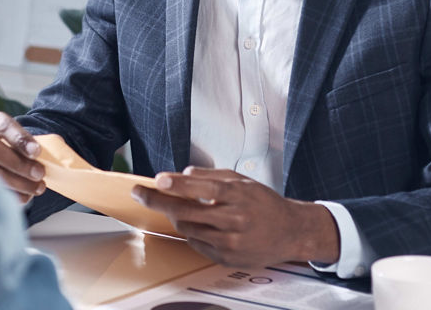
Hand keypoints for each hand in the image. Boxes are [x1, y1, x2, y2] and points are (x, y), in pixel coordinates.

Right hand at [0, 111, 45, 202]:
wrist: (6, 159)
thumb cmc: (21, 148)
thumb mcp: (27, 140)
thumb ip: (35, 146)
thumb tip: (54, 161)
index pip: (3, 125)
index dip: (20, 139)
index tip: (37, 152)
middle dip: (17, 163)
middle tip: (40, 173)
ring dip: (16, 182)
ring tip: (38, 187)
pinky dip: (11, 195)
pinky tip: (27, 196)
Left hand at [131, 167, 339, 267]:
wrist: (291, 232)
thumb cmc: (264, 204)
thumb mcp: (243, 181)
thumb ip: (212, 176)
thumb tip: (184, 173)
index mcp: (238, 195)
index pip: (202, 188)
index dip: (178, 184)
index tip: (158, 180)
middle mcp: (234, 219)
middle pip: (187, 211)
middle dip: (158, 201)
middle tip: (140, 193)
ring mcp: (230, 241)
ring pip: (187, 228)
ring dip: (174, 216)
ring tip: (170, 206)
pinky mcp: (227, 257)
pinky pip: (196, 243)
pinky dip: (189, 232)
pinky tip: (194, 223)